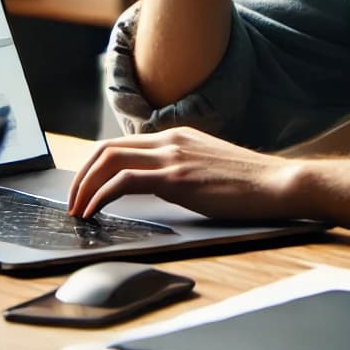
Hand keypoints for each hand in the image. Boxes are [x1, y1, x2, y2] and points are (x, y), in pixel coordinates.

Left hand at [66, 126, 302, 220]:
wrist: (278, 183)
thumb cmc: (249, 184)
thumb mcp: (207, 168)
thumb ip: (180, 170)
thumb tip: (156, 187)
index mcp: (176, 136)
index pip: (121, 144)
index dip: (94, 167)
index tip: (84, 190)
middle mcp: (170, 140)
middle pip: (105, 149)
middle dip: (80, 176)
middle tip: (71, 202)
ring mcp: (173, 156)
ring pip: (109, 160)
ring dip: (84, 186)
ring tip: (77, 210)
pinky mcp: (177, 177)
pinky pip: (124, 181)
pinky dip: (101, 196)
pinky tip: (95, 212)